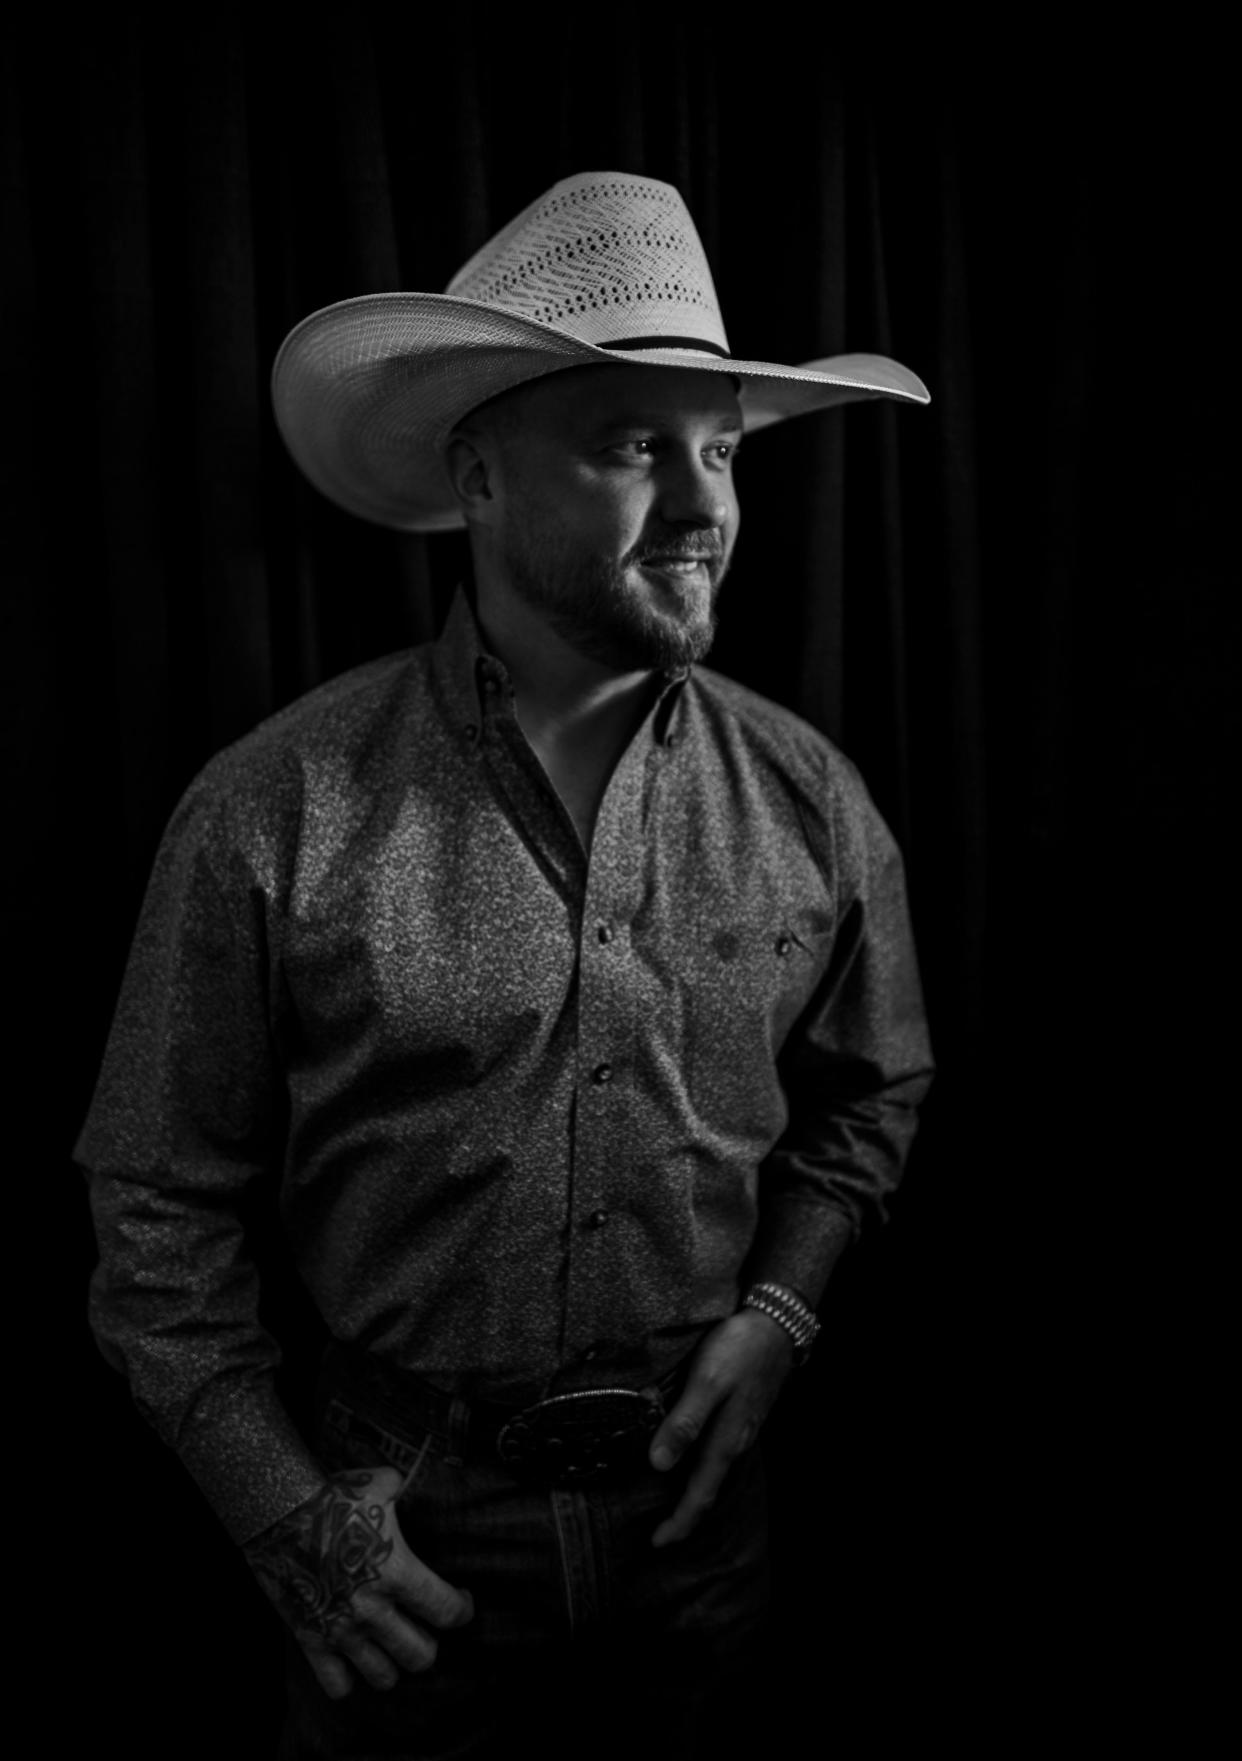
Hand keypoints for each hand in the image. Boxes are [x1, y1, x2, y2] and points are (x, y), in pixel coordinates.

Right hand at [243, 1466, 473, 1698]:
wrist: (276, 1512)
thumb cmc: (332, 1496)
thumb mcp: (381, 1484)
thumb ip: (408, 1493)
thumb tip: (421, 1488)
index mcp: (396, 1571)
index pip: (447, 1610)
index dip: (463, 1610)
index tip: (463, 1602)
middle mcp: (373, 1609)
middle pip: (421, 1656)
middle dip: (430, 1643)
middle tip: (424, 1627)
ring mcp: (341, 1629)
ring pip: (384, 1677)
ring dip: (393, 1664)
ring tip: (391, 1646)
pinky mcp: (311, 1639)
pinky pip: (337, 1685)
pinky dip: (348, 1679)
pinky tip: (352, 1660)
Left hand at [648, 1308, 794, 1547]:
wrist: (776, 1326)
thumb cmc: (739, 1350)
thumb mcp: (707, 1382)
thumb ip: (685, 1422)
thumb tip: (659, 1464)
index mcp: (725, 1441)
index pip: (700, 1495)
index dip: (679, 1523)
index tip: (657, 1543)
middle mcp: (735, 1442)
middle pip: (708, 1491)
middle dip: (685, 1515)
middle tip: (660, 1533)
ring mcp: (741, 1429)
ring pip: (714, 1473)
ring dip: (693, 1493)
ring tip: (669, 1503)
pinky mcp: (741, 1414)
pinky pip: (718, 1453)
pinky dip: (701, 1468)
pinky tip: (690, 1460)